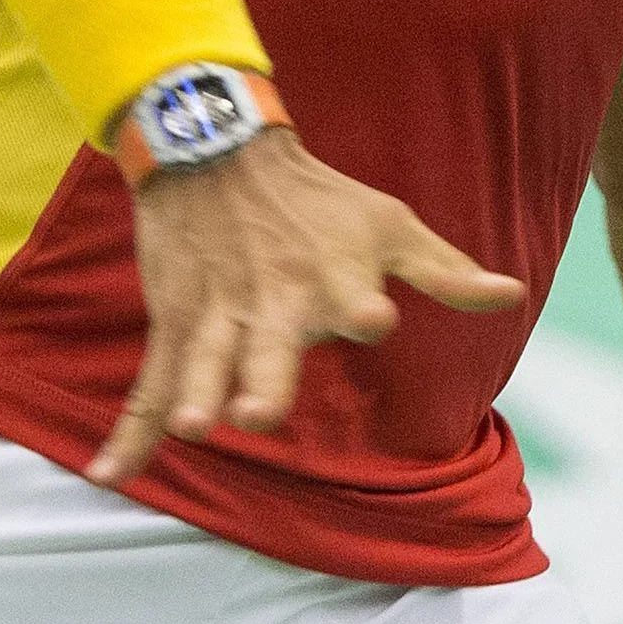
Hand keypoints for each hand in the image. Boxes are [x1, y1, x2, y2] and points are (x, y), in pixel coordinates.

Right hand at [86, 129, 524, 485]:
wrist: (217, 149)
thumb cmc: (318, 200)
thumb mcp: (391, 225)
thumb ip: (448, 272)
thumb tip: (513, 294)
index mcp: (332, 277)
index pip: (352, 299)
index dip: (361, 307)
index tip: (371, 315)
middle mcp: (274, 299)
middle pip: (268, 346)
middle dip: (262, 377)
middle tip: (255, 412)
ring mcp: (218, 314)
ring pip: (203, 364)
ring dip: (193, 395)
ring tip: (190, 426)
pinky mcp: (175, 323)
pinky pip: (150, 384)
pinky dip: (130, 431)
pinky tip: (110, 474)